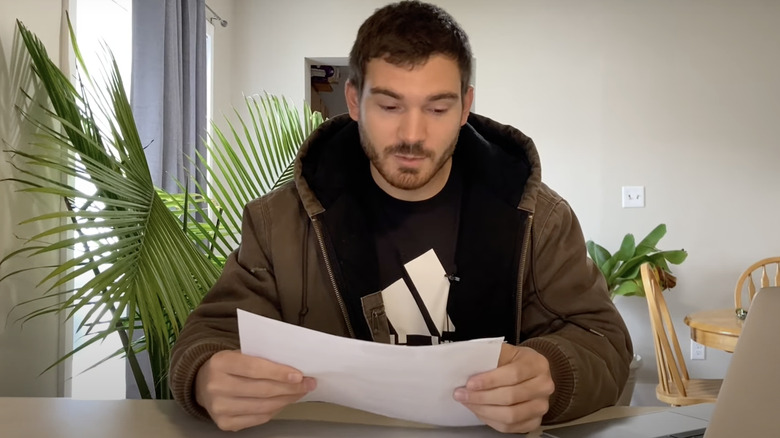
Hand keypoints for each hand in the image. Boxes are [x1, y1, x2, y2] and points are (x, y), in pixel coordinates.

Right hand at [195, 349, 316, 430]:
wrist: (202, 383)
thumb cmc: (229, 366)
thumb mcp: (239, 354)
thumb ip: (261, 359)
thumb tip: (294, 369)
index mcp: (220, 363)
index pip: (254, 368)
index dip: (278, 372)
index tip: (299, 375)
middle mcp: (216, 386)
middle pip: (262, 389)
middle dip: (290, 388)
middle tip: (308, 384)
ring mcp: (219, 408)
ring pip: (263, 406)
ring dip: (286, 400)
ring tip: (299, 392)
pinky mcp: (225, 423)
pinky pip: (258, 419)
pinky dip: (275, 410)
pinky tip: (284, 402)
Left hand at [453, 344, 553, 432]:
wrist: (532, 373)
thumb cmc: (516, 361)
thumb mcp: (506, 351)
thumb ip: (490, 356)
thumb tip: (467, 365)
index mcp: (537, 364)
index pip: (513, 374)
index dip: (490, 380)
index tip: (470, 383)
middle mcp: (544, 386)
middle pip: (511, 397)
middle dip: (481, 397)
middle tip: (462, 394)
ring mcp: (541, 406)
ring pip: (510, 415)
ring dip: (484, 410)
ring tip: (468, 403)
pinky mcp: (535, 421)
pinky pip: (510, 427)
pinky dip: (490, 420)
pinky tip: (479, 410)